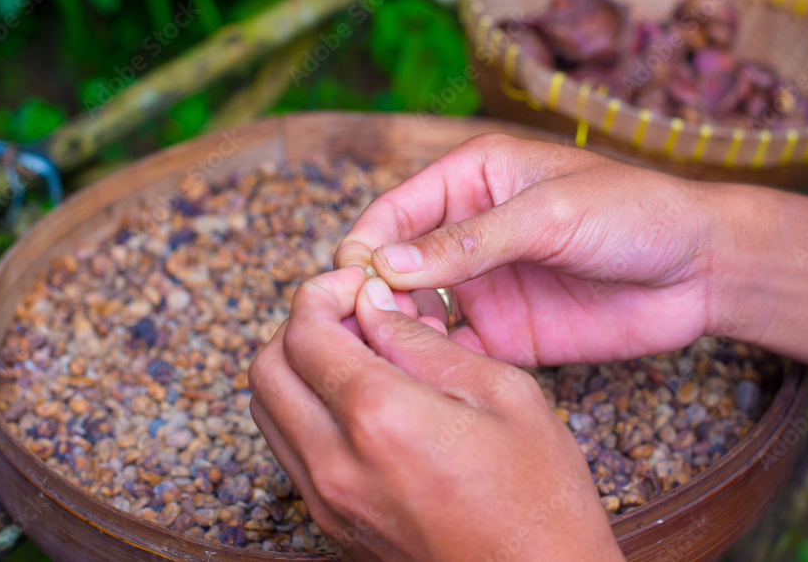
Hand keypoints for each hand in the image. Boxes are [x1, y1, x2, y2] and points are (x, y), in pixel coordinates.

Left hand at [249, 267, 622, 560]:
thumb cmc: (541, 500)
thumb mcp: (503, 394)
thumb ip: (424, 343)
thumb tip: (374, 306)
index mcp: (380, 419)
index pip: (304, 332)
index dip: (323, 292)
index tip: (358, 284)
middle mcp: (336, 463)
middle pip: (266, 369)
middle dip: (299, 324)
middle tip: (350, 313)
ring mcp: (328, 500)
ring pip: (266, 410)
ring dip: (296, 367)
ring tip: (355, 355)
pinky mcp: (332, 524)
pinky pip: (288, 450)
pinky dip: (304, 410)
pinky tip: (358, 401)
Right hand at [335, 134, 717, 366]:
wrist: (702, 270)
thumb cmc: (634, 213)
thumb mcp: (549, 214)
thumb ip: (469, 241)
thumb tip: (387, 263)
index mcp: (472, 178)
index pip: (394, 209)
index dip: (367, 243)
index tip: (353, 280)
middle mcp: (468, 232)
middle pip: (395, 263)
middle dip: (373, 293)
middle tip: (359, 327)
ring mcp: (484, 285)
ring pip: (415, 311)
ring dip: (396, 331)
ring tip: (389, 355)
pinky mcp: (505, 333)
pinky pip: (453, 351)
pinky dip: (432, 363)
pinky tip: (424, 377)